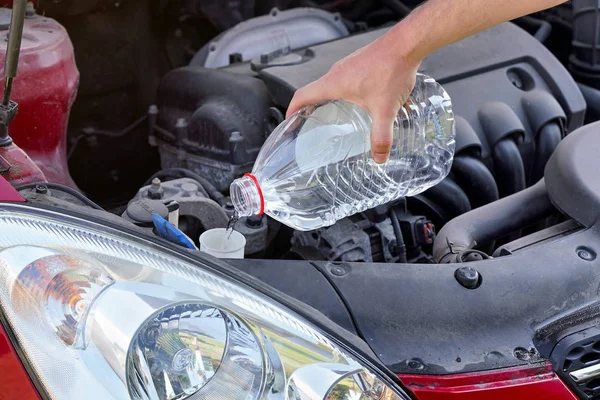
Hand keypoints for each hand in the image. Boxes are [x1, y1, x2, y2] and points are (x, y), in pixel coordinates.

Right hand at [287, 35, 420, 162]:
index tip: (289, 122)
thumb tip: (379, 157)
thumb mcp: (385, 109)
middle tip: (312, 123)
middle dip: (310, 108)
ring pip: (331, 84)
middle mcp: (336, 72)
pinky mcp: (360, 62)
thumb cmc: (391, 69)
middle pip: (314, 91)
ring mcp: (348, 65)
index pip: (302, 96)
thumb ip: (381, 136)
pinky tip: (360, 100)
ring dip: (328, 98)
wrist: (407, 44)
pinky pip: (345, 77)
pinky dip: (344, 90)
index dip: (292, 110)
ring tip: (335, 114)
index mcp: (333, 83)